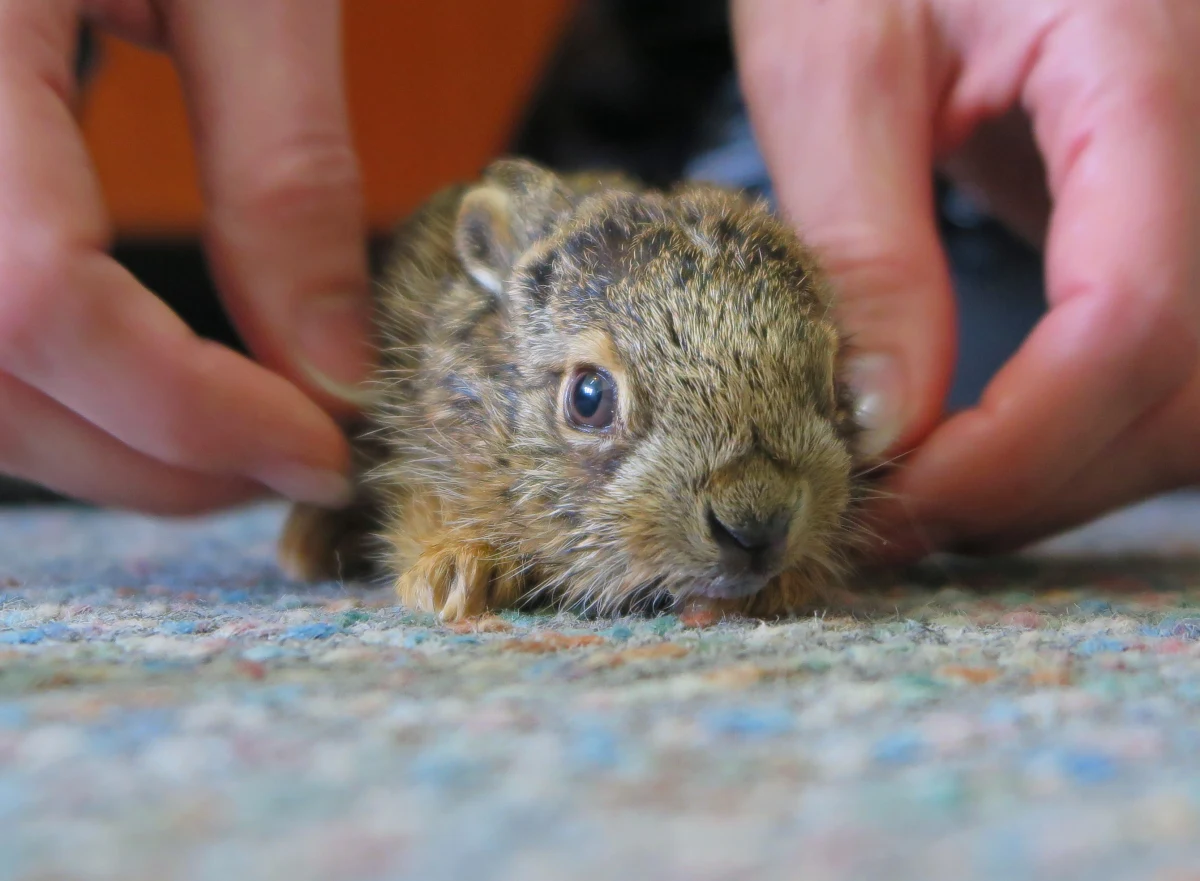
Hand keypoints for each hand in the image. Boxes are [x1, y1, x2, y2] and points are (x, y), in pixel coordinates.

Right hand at [0, 0, 372, 512]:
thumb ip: (283, 175)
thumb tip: (331, 372)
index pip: (34, 294)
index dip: (186, 408)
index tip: (324, 444)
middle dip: (153, 453)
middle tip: (290, 455)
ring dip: (98, 445)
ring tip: (230, 437)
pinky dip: (49, 391)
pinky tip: (141, 388)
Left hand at [734, 0, 1199, 556]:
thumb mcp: (835, 58)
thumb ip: (866, 244)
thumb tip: (880, 424)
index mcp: (1146, 52)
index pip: (1137, 316)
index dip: (1017, 446)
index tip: (895, 497)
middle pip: (1194, 384)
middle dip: (1041, 480)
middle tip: (901, 513)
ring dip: (1078, 473)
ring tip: (940, 488)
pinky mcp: (1179, 205)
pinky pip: (1183, 358)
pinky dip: (1100, 427)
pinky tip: (1003, 438)